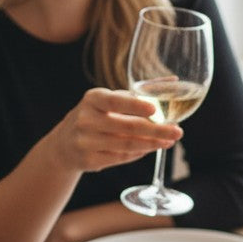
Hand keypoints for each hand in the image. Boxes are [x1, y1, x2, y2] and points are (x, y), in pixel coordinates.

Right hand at [51, 88, 181, 173]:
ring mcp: (87, 142)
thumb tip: (173, 80)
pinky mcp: (90, 161)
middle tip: (177, 131)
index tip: (154, 108)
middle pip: (128, 127)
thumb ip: (138, 93)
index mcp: (93, 99)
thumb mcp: (108, 100)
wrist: (65, 144)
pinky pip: (121, 158)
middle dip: (157, 130)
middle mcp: (87, 119)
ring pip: (128, 145)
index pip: (115, 101)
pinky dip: (139, 153)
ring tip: (169, 141)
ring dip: (152, 144)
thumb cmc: (95, 116)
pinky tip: (152, 148)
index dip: (135, 105)